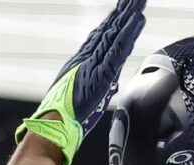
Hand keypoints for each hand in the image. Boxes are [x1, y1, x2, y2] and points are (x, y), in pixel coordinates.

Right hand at [15, 0, 145, 164]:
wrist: (54, 123)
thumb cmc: (69, 114)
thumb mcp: (91, 96)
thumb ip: (102, 86)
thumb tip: (112, 83)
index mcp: (86, 61)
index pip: (105, 37)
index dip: (117, 22)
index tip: (128, 9)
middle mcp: (89, 56)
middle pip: (111, 29)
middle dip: (124, 12)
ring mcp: (94, 62)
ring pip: (115, 34)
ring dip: (128, 16)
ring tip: (139, 1)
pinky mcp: (100, 72)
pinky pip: (117, 49)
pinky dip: (128, 34)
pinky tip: (137, 21)